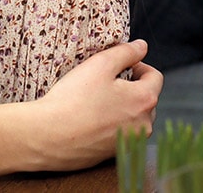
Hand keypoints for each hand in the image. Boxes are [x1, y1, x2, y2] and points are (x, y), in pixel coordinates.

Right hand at [0, 39, 163, 177]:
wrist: (47, 136)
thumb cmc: (73, 99)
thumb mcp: (100, 64)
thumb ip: (126, 52)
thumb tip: (142, 46)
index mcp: (145, 101)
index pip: (155, 77)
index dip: (139, 66)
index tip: (122, 65)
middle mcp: (143, 126)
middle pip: (146, 99)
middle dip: (131, 88)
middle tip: (106, 82)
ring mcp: (129, 143)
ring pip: (133, 118)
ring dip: (122, 107)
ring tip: (97, 101)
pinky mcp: (113, 155)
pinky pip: (119, 134)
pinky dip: (110, 125)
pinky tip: (90, 118)